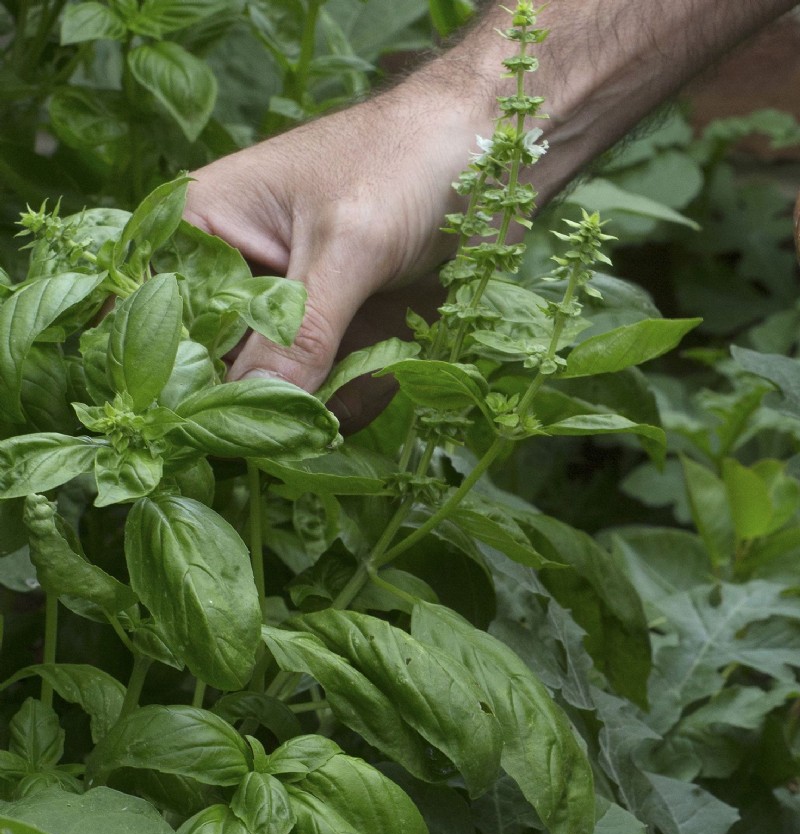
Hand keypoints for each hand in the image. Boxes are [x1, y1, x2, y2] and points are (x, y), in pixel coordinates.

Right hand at [183, 87, 476, 426]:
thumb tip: (251, 404)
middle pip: (220, 364)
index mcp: (208, 228)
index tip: (203, 424)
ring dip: (312, 410)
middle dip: (255, 405)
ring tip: (336, 412)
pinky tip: (378, 388)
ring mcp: (293, 310)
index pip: (166, 314)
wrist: (495, 149)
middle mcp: (241, 275)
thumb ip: (299, 328)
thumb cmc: (408, 160)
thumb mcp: (349, 243)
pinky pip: (333, 388)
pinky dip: (355, 398)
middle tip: (284, 436)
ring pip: (279, 387)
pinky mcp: (341, 333)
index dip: (177, 372)